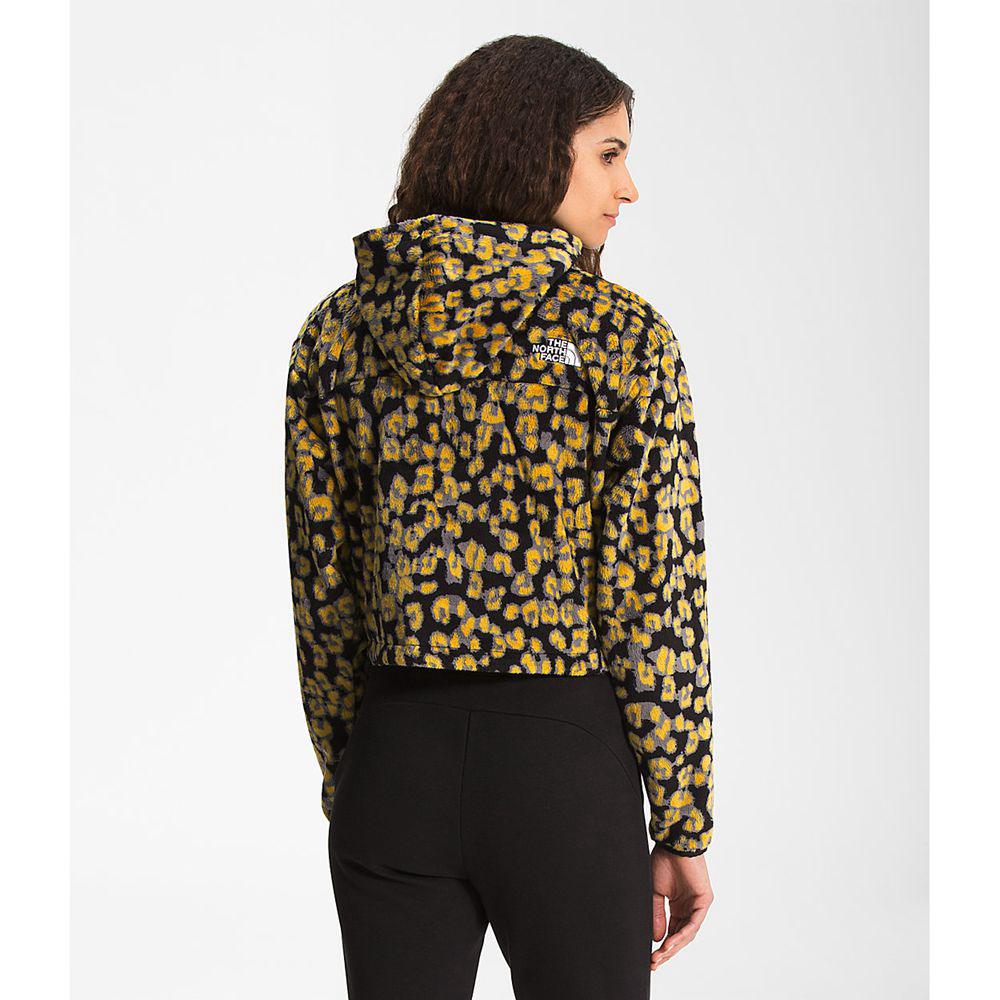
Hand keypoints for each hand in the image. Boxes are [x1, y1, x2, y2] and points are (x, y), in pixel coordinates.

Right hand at [649, 845, 713, 970]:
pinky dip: (683, 933)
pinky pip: (694, 922)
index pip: (671, 932)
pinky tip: (671, 942)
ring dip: (674, 945)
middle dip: (667, 951)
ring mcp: (697, 905)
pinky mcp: (704, 900)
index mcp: (677, 906)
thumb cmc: (663, 862)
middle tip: (654, 962)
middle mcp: (688, 907)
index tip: (651, 958)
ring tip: (661, 954)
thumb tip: (656, 938)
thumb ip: (657, 915)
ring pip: (687, 933)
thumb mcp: (655, 892)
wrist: (672, 844)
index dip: (662, 946)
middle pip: (680, 936)